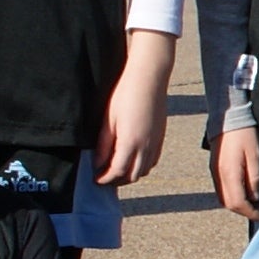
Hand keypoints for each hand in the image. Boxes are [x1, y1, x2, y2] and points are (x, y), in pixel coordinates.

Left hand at [95, 31, 175, 187]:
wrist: (149, 78)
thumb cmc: (125, 94)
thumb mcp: (108, 120)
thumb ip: (103, 144)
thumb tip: (98, 163)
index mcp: (130, 142)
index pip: (117, 171)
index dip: (105, 178)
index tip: (96, 179)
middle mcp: (146, 146)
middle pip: (132, 176)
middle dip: (117, 181)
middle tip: (105, 177)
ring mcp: (156, 142)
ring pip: (145, 170)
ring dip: (131, 174)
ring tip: (118, 169)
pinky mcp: (161, 136)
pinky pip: (153, 160)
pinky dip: (143, 166)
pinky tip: (134, 159)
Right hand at [215, 126, 258, 219]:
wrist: (227, 116)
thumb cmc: (244, 133)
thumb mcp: (254, 155)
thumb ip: (254, 178)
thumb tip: (255, 197)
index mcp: (229, 174)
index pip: (237, 203)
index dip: (250, 212)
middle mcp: (218, 176)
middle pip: (228, 203)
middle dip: (244, 211)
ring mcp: (214, 172)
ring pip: (223, 198)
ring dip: (237, 204)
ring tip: (252, 203)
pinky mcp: (213, 168)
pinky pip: (221, 189)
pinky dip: (231, 195)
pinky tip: (242, 192)